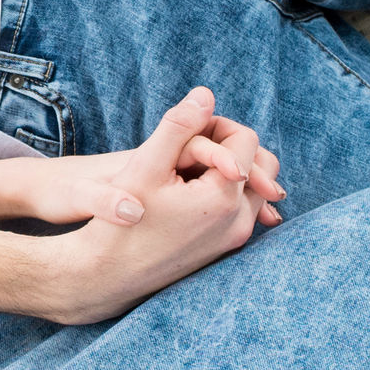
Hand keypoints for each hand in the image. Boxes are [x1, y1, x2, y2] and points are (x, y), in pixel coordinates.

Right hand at [38, 88, 271, 324]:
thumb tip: (206, 94)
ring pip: (255, 189)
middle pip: (262, 164)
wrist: (106, 276)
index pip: (247, 140)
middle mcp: (238, 223)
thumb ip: (178, 126)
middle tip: (194, 145)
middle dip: (234, 146)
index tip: (186, 132)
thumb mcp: (145, 165)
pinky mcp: (225, 251)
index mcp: (224, 198)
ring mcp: (234, 240)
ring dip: (231, 170)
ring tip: (190, 167)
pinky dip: (226, 193)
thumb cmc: (119, 222)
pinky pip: (242, 211)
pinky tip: (193, 189)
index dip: (217, 124)